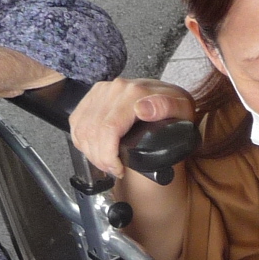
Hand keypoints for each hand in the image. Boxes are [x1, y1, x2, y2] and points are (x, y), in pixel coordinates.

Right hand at [70, 78, 195, 177]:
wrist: (169, 96)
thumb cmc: (175, 108)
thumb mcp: (181, 109)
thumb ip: (166, 107)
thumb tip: (142, 109)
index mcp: (133, 92)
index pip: (108, 129)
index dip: (108, 156)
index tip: (119, 169)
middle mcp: (114, 89)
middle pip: (92, 132)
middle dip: (100, 158)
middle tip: (113, 170)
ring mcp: (102, 91)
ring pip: (82, 129)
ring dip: (90, 152)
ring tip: (106, 163)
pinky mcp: (93, 96)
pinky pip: (77, 121)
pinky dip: (82, 141)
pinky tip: (95, 150)